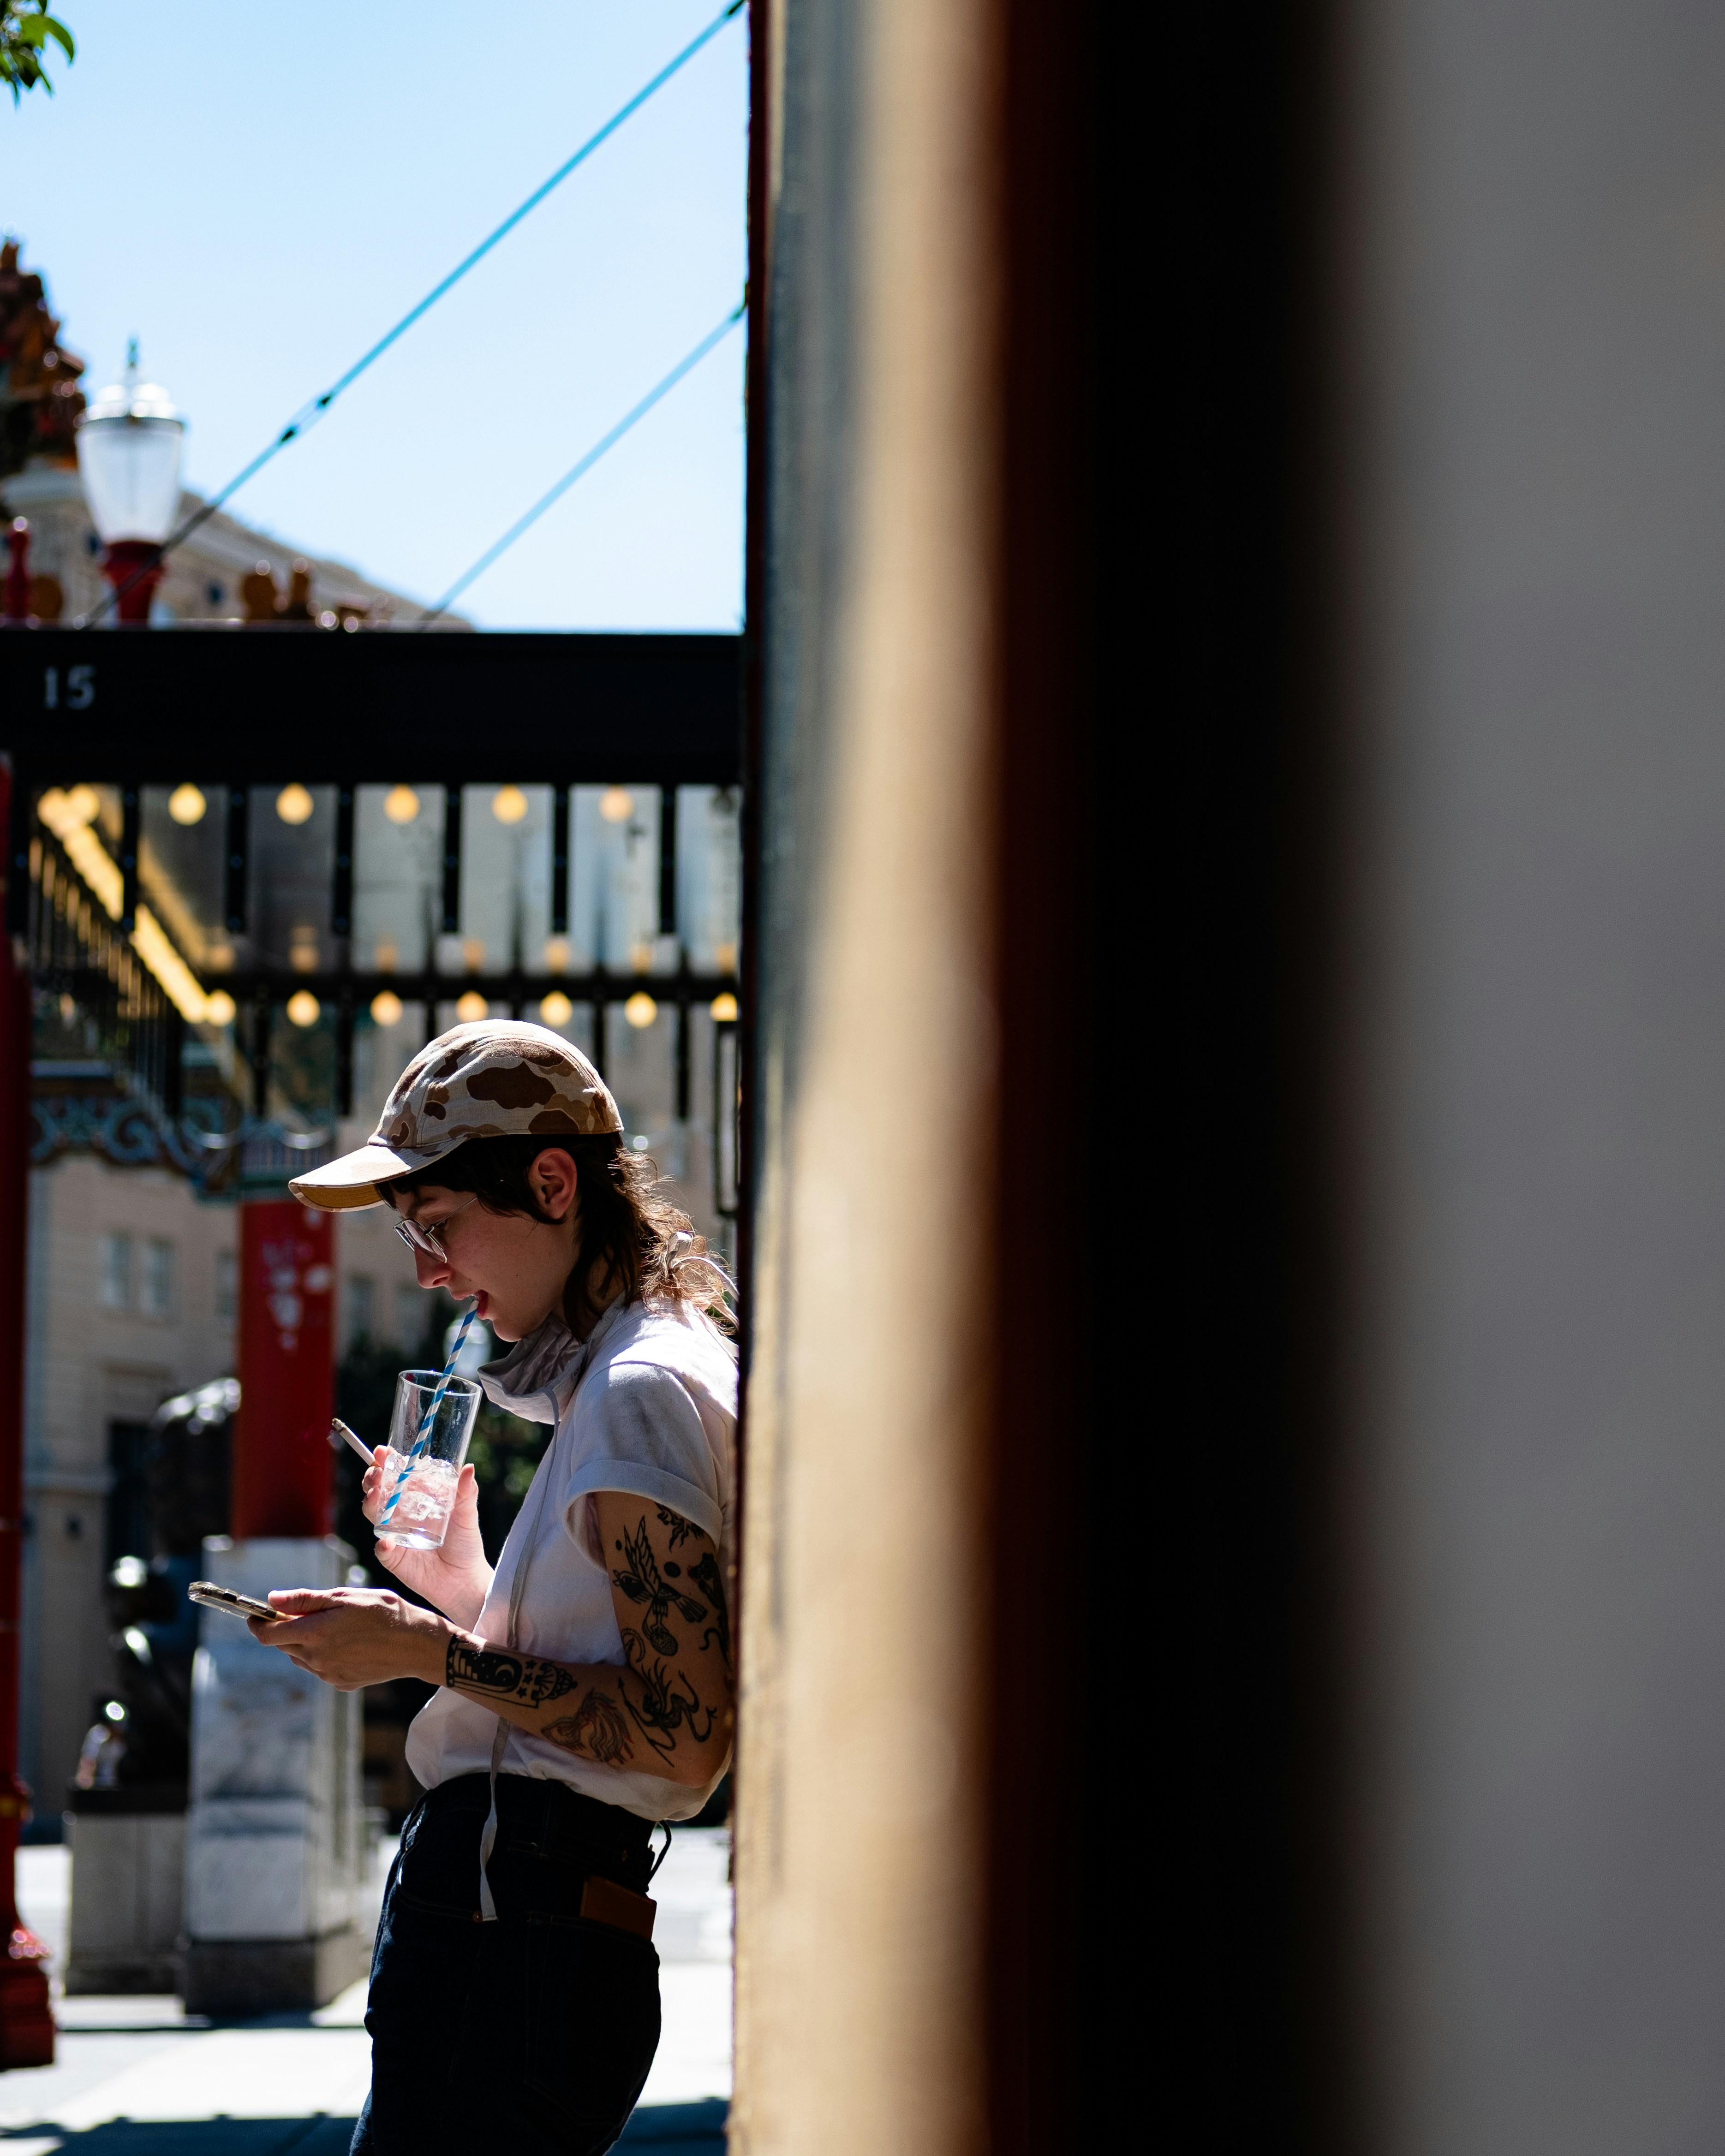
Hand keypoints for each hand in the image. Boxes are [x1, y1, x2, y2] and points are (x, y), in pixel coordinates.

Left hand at [249, 1587, 448, 1690]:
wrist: (417, 1644)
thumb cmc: (384, 1612)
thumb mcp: (345, 1597)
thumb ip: (305, 1600)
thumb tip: (271, 1599)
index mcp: (314, 1634)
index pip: (267, 1635)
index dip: (257, 1623)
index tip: (256, 1614)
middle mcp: (316, 1659)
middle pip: (283, 1645)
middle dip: (287, 1629)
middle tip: (311, 1612)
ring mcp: (328, 1675)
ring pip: (301, 1657)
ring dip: (306, 1642)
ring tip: (337, 1626)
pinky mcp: (341, 1683)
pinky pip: (321, 1667)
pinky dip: (324, 1654)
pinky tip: (349, 1642)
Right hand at [362, 1447, 492, 1628]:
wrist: (463, 1580)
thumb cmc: (464, 1543)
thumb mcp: (467, 1515)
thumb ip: (466, 1493)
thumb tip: (469, 1468)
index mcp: (415, 1497)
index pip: (395, 1474)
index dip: (387, 1462)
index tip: (383, 1451)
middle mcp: (400, 1512)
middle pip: (378, 1490)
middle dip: (372, 1478)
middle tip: (376, 1472)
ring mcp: (393, 1533)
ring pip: (373, 1514)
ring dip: (370, 1503)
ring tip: (375, 1494)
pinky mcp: (393, 1556)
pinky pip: (382, 1549)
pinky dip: (382, 1545)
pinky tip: (387, 1542)